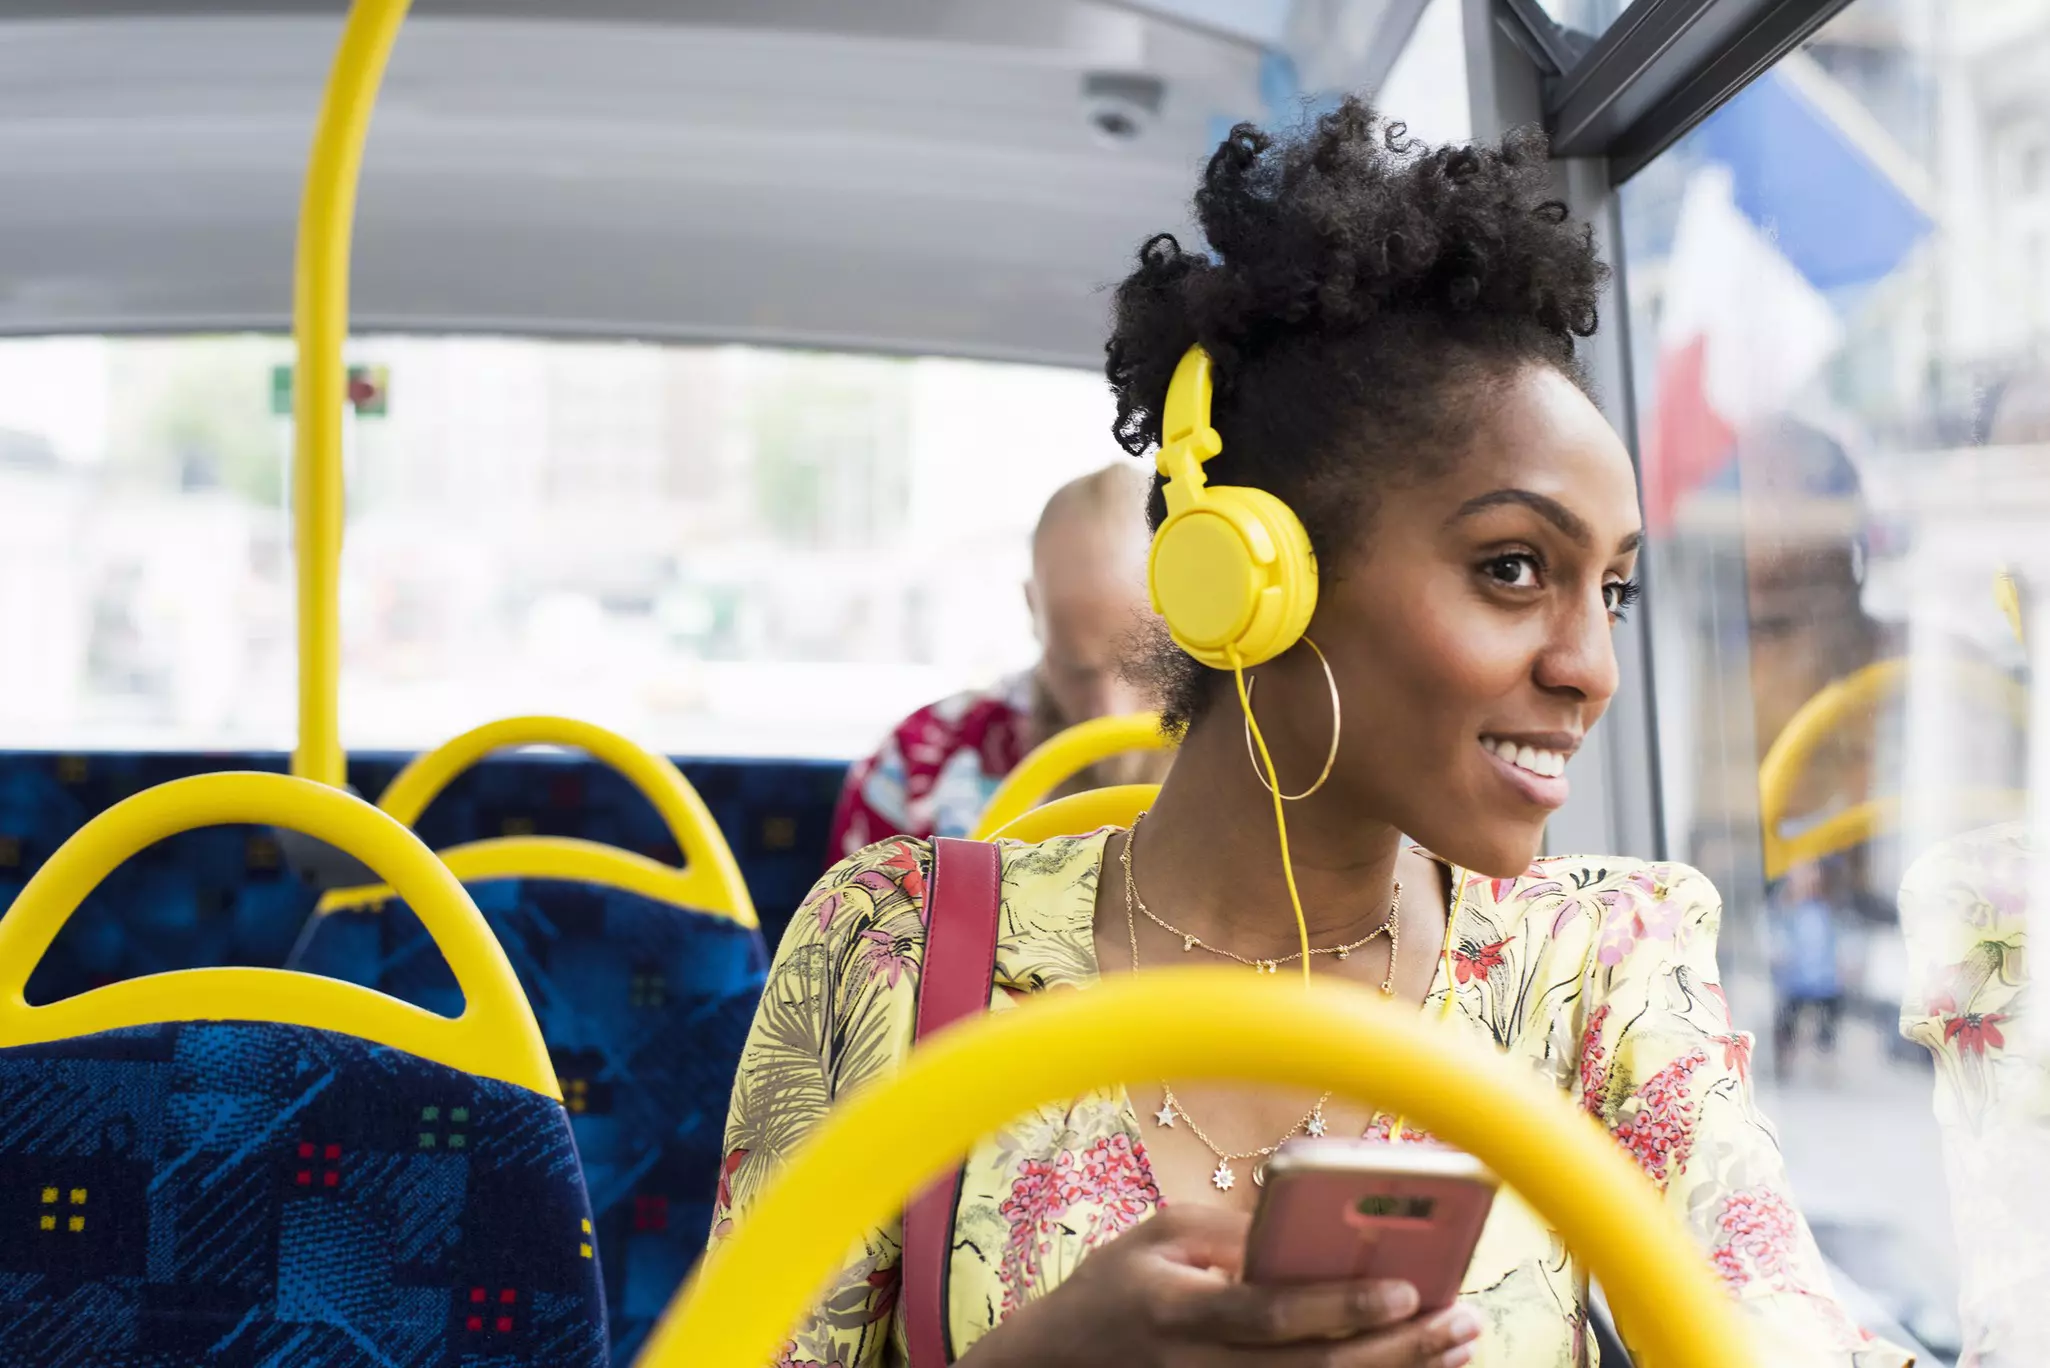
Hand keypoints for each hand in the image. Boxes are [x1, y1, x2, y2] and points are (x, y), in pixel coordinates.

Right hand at [965, 1205, 1481, 1366]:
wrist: (1057, 1366)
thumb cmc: (1113, 1289)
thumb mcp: (1156, 1237)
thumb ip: (1230, 1232)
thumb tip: (1314, 1231)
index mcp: (1181, 1311)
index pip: (1271, 1314)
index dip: (1340, 1306)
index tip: (1405, 1290)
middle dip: (1399, 1350)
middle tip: (1462, 1320)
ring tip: (1456, 1347)